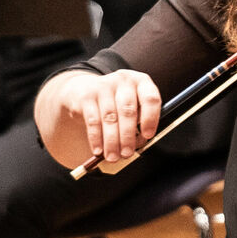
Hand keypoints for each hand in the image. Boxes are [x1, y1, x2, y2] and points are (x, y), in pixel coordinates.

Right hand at [36, 68, 163, 172]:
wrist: (86, 89)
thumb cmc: (117, 102)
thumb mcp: (133, 105)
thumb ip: (139, 122)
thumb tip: (137, 143)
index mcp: (141, 82)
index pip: (150, 99)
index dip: (150, 119)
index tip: (147, 136)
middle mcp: (123, 81)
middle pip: (128, 111)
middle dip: (128, 136)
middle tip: (127, 154)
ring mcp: (104, 86)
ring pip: (110, 118)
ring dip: (111, 141)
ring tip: (113, 157)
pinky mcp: (87, 95)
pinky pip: (93, 120)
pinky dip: (96, 138)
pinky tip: (98, 150)